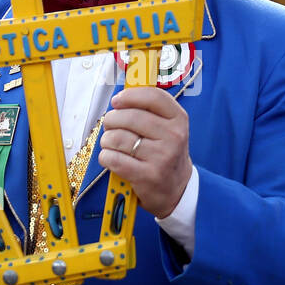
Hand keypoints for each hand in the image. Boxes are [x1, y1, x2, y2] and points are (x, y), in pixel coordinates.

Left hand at [97, 86, 191, 217]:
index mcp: (178, 120)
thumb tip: (120, 95)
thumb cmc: (165, 153)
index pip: (153, 97)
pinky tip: (112, 158)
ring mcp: (161, 157)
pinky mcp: (147, 176)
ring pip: (117, 138)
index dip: (129, 96)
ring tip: (111, 144)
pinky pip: (113, 158)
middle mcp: (173, 136)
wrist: (177, 189)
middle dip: (111, 119)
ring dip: (107, 140)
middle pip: (129, 117)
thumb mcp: (168, 128)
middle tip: (110, 125)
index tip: (117, 101)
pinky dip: (106, 157)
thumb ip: (148, 110)